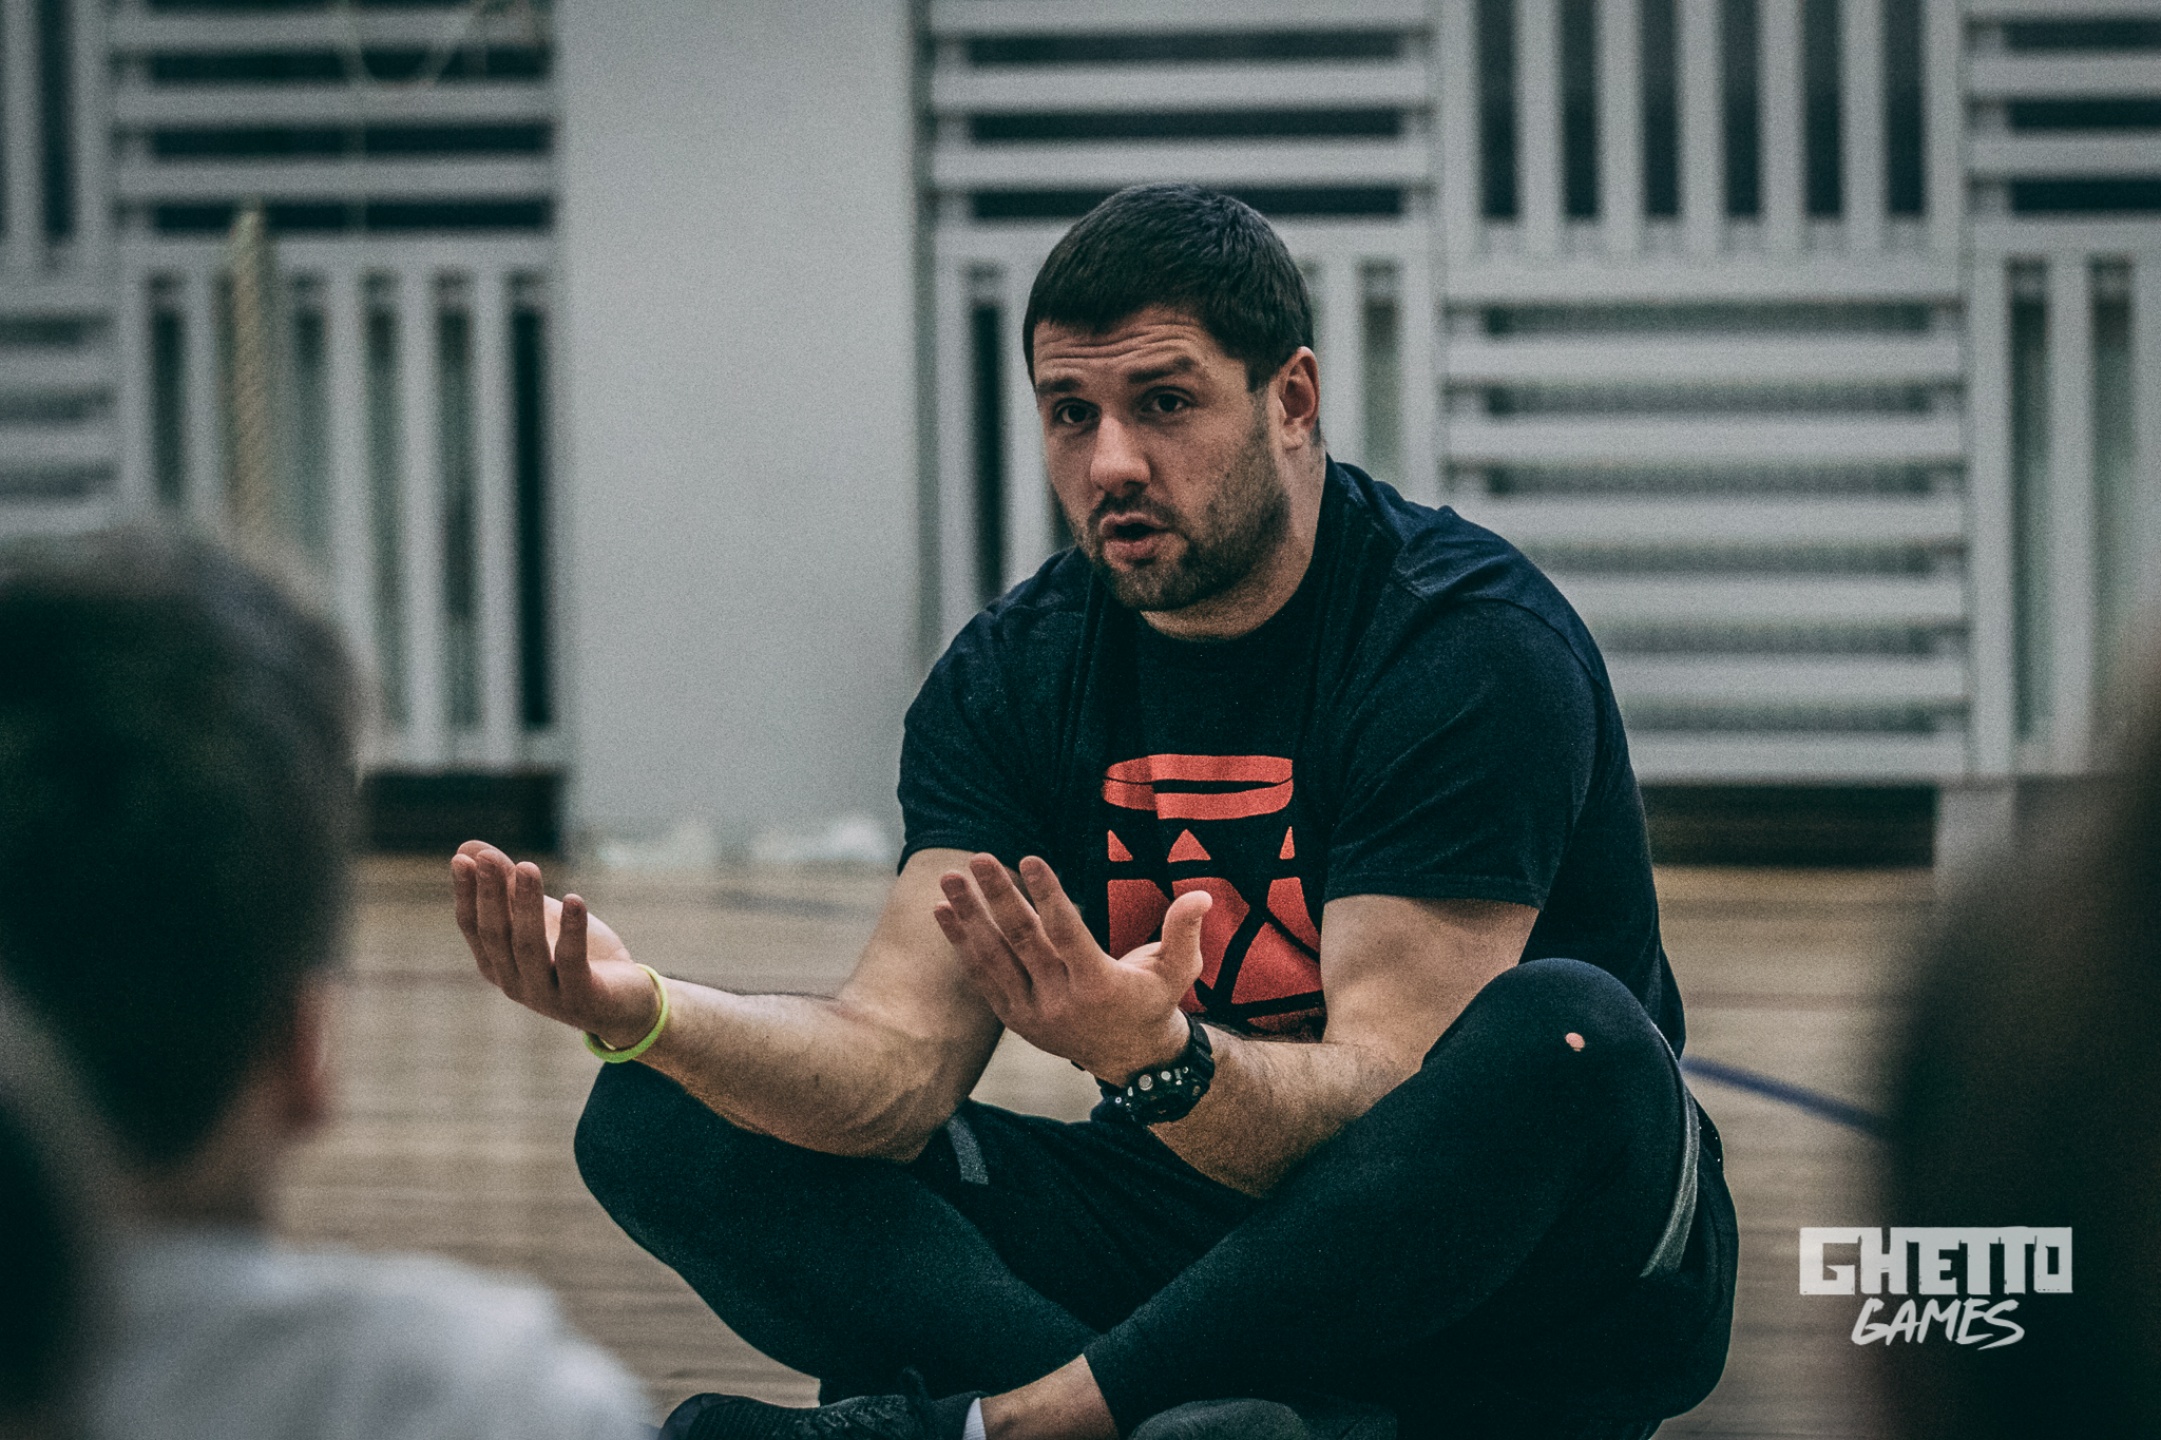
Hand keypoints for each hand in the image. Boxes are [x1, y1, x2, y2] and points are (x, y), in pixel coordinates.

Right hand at [450, 841, 658, 1049]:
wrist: (625, 1004)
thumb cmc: (576, 957)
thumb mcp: (541, 917)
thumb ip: (508, 887)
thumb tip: (469, 847)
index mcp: (497, 965)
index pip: (473, 927)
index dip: (467, 894)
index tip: (462, 859)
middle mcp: (514, 983)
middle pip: (497, 935)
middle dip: (491, 894)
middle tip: (488, 858)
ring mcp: (545, 995)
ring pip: (529, 947)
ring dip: (527, 905)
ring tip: (529, 866)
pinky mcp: (581, 999)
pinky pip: (572, 963)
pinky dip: (572, 930)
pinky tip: (573, 899)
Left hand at [932, 854, 1210, 1083]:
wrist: (1129, 1058)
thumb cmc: (1154, 1000)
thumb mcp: (1178, 970)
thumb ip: (1184, 931)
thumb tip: (1200, 894)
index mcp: (1100, 986)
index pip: (1068, 935)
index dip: (1049, 896)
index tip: (1030, 859)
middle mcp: (1061, 1002)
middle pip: (1024, 943)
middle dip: (998, 899)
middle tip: (979, 859)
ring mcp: (1033, 1013)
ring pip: (995, 960)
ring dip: (969, 918)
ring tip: (950, 880)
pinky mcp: (1015, 1018)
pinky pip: (983, 978)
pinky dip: (962, 946)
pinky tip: (943, 912)